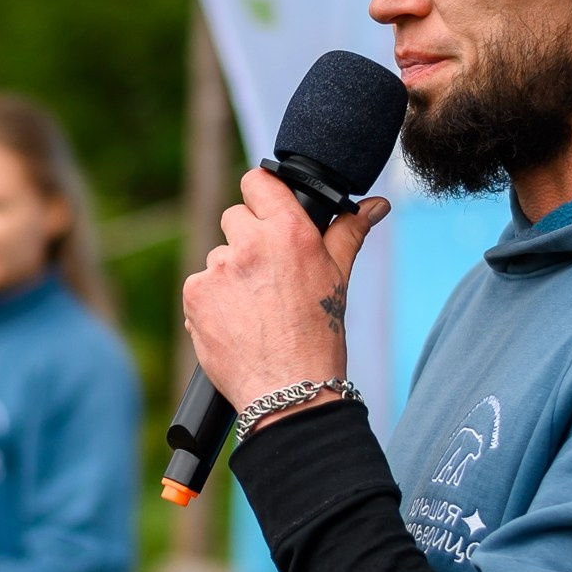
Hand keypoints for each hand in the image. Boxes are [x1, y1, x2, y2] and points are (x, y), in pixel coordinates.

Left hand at [182, 170, 389, 423]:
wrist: (289, 389)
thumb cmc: (320, 335)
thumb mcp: (338, 278)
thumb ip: (349, 233)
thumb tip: (375, 206)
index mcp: (288, 232)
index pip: (257, 182)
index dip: (261, 194)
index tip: (266, 210)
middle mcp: (250, 243)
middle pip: (234, 217)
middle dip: (247, 239)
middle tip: (267, 275)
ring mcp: (218, 269)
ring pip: (218, 257)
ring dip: (231, 275)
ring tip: (254, 309)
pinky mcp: (195, 295)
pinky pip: (201, 286)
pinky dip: (212, 301)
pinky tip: (235, 323)